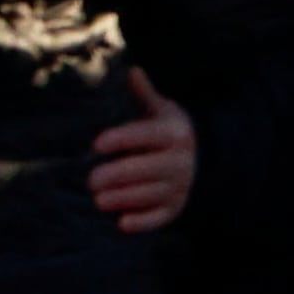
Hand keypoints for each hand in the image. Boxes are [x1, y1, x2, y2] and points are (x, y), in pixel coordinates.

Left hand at [90, 66, 196, 234]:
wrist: (202, 159)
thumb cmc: (166, 133)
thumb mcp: (160, 111)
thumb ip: (144, 95)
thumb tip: (133, 70)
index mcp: (174, 133)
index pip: (146, 135)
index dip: (122, 139)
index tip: (97, 144)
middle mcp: (181, 160)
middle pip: (147, 169)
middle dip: (117, 175)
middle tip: (90, 180)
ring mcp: (179, 186)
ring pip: (150, 194)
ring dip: (123, 198)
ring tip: (98, 200)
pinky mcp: (175, 208)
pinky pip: (159, 218)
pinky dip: (142, 222)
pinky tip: (122, 223)